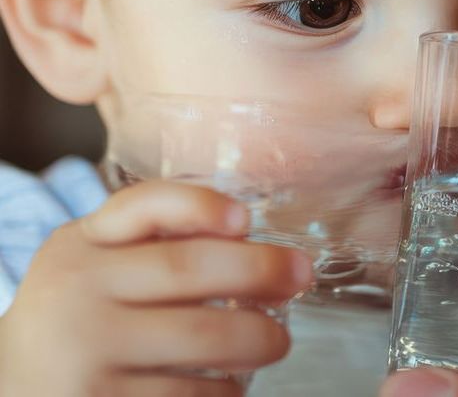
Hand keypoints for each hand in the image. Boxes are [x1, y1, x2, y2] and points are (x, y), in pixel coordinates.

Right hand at [0, 181, 312, 396]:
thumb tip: (253, 241)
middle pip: (189, 269)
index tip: (246, 218)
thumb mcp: (97, 264)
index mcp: (81, 245)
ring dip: (257, 339)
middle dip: (261, 270)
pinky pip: (187, 395)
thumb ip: (154, 242)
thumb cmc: (80, 317)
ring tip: (276, 342)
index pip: (143, 206)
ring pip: (201, 339)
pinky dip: (224, 391)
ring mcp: (85, 352)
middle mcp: (77, 291)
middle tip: (301, 276)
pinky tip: (231, 385)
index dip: (200, 206)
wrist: (13, 387)